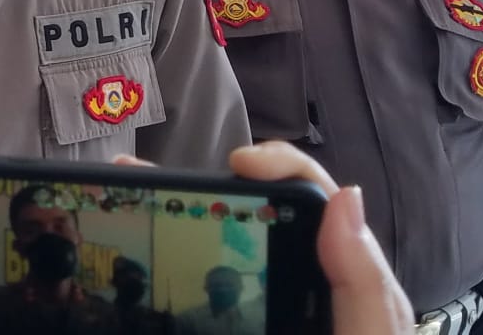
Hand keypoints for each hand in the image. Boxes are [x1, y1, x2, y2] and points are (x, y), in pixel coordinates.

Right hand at [115, 142, 414, 334]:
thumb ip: (364, 287)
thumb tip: (345, 198)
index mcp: (334, 284)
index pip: (314, 204)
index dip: (281, 168)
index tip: (239, 164)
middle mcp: (289, 292)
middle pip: (246, 220)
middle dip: (193, 187)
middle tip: (145, 177)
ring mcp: (245, 315)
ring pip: (203, 254)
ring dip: (161, 218)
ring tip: (120, 196)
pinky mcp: (209, 329)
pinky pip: (180, 294)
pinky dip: (147, 270)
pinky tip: (118, 256)